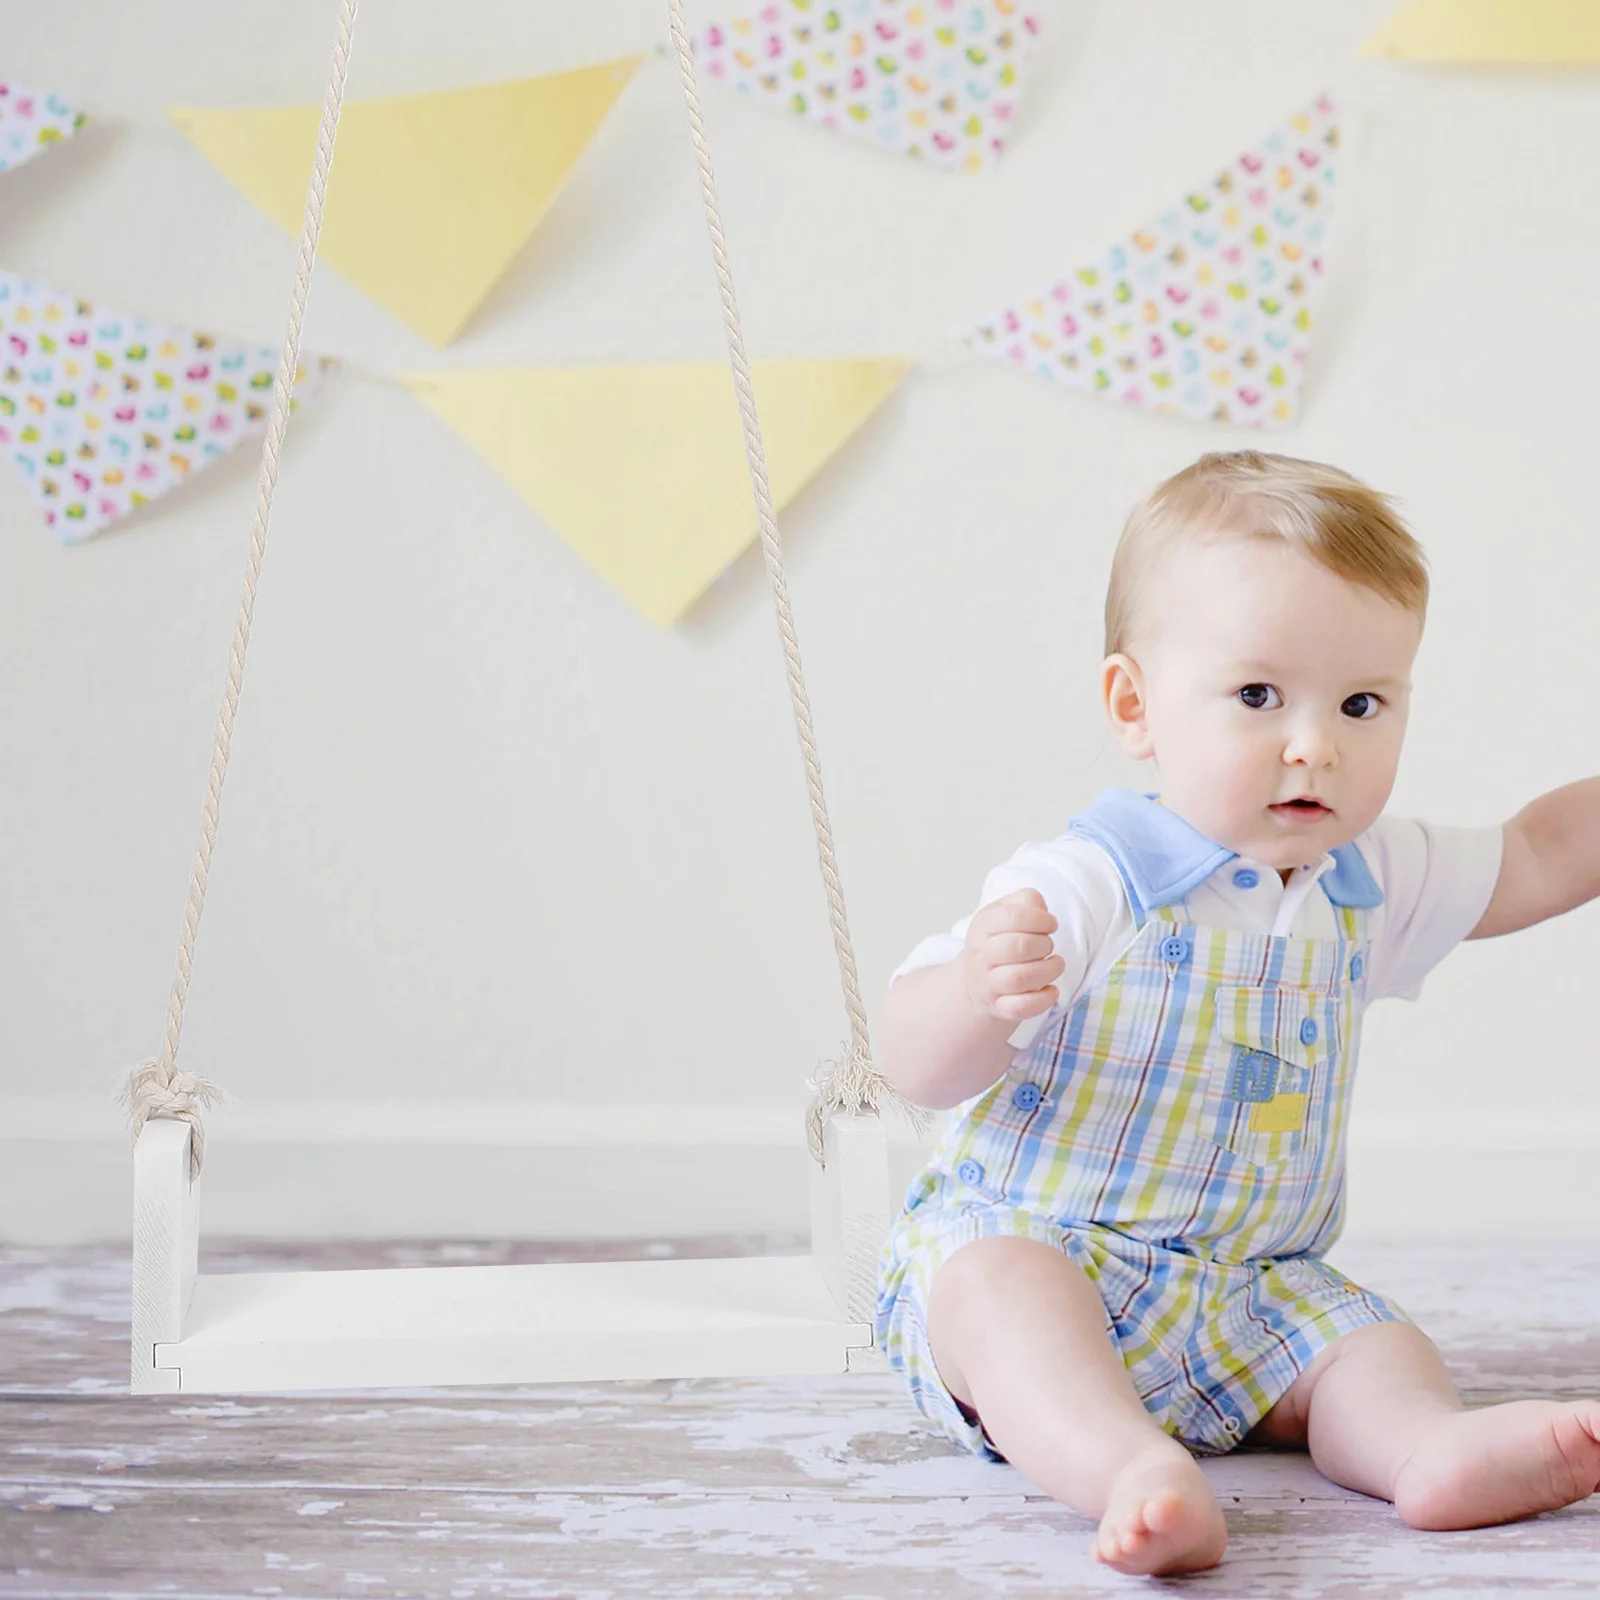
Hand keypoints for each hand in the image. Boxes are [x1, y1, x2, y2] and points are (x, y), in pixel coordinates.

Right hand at [960, 888, 1065, 1022]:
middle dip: (1044, 945)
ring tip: (1055, 965)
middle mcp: (981, 955)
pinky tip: (1052, 989)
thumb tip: (1040, 908)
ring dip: (1047, 970)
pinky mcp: (998, 1007)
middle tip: (1048, 946)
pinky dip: (1043, 999)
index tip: (1051, 924)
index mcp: (983, 925)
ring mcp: (987, 984)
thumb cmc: (999, 941)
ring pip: (1019, 978)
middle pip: (1017, 947)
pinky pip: (1020, 1008)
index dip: (1040, 919)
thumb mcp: (1005, 912)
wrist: (975, 981)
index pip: (1013, 916)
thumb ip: (1026, 901)